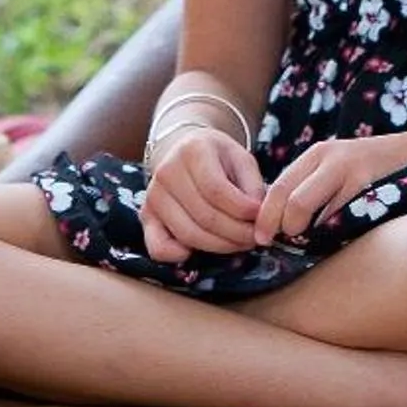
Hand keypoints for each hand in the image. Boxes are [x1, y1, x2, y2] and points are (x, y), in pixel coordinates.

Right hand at [138, 125, 266, 262]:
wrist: (184, 150)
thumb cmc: (218, 157)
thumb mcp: (241, 159)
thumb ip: (253, 185)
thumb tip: (259, 217)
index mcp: (193, 151)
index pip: (217, 190)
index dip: (242, 211)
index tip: (260, 218)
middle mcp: (167, 172)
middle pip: (205, 216)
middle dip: (236, 233)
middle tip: (255, 238)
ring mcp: (153, 195)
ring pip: (188, 234)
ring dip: (219, 246)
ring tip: (240, 243)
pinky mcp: (146, 216)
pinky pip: (158, 247)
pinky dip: (178, 256)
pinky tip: (198, 253)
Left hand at [255, 133, 406, 243]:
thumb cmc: (372, 170)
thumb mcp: (337, 168)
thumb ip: (310, 187)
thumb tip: (275, 224)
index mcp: (318, 154)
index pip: (278, 187)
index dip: (265, 217)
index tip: (261, 240)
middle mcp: (332, 158)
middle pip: (290, 201)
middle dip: (280, 229)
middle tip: (278, 246)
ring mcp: (354, 172)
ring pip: (312, 211)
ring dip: (305, 236)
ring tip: (308, 245)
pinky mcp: (372, 189)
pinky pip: (340, 221)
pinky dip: (331, 236)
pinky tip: (336, 241)